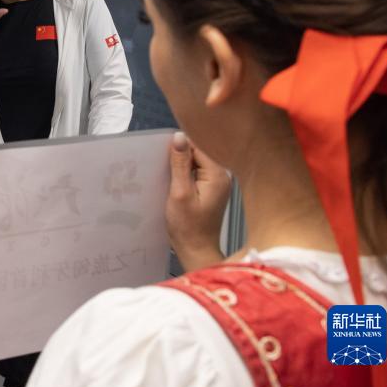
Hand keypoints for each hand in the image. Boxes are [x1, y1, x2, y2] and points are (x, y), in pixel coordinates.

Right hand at [166, 131, 230, 271]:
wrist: (197, 250)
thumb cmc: (188, 226)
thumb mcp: (179, 192)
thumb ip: (179, 164)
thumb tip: (178, 136)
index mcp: (218, 175)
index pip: (198, 146)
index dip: (179, 148)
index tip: (163, 155)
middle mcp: (222, 176)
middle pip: (199, 153)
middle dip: (180, 156)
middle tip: (165, 168)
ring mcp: (218, 183)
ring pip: (196, 163)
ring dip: (181, 167)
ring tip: (169, 178)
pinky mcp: (212, 190)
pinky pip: (197, 173)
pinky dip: (185, 175)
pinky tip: (176, 185)